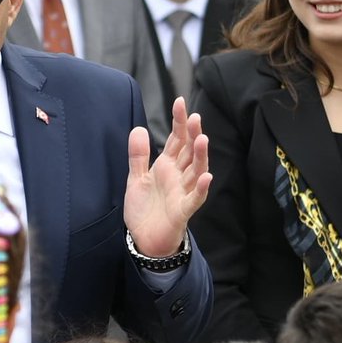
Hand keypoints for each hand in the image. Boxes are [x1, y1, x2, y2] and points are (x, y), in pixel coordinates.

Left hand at [124, 97, 210, 256]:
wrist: (144, 240)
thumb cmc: (144, 210)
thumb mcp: (135, 178)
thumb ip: (138, 155)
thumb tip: (138, 128)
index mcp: (167, 166)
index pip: (176, 140)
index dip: (179, 122)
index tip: (180, 103)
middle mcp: (178, 177)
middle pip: (189, 152)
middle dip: (192, 135)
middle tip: (195, 118)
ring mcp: (182, 192)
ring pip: (196, 171)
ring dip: (201, 156)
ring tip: (202, 139)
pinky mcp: (182, 211)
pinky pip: (194, 199)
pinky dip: (201, 188)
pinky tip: (206, 177)